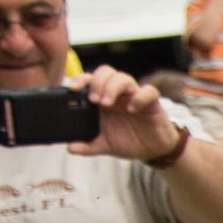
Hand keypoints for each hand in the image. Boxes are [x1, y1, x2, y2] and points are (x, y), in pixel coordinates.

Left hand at [70, 66, 187, 164]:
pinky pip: (149, 91)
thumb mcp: (104, 145)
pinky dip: (140, 97)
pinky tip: (132, 109)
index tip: (72, 89)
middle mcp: (118, 94)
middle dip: (97, 82)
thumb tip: (70, 148)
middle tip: (93, 100)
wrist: (152, 151)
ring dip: (112, 87)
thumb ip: (87, 146)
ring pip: (124, 77)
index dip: (80, 79)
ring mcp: (134, 96)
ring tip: (106, 104)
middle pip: (106, 72)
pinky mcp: (152, 103)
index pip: (90, 79)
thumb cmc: (128, 141)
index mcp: (103, 99)